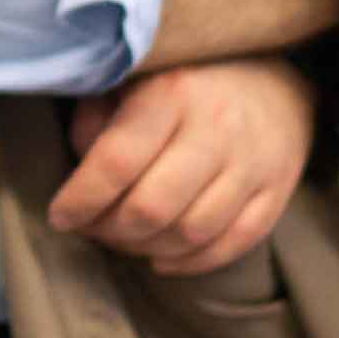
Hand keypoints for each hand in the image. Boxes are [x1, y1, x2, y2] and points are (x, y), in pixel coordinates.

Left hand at [48, 55, 317, 277]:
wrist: (275, 74)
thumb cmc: (186, 81)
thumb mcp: (133, 78)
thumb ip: (97, 121)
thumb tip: (80, 180)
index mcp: (172, 92)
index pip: (118, 161)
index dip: (81, 199)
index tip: (60, 216)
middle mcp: (217, 128)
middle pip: (153, 208)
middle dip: (111, 231)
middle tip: (94, 229)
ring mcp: (254, 162)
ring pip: (192, 233)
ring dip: (148, 249)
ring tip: (126, 239)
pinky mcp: (278, 189)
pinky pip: (233, 244)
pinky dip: (191, 262)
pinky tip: (163, 255)